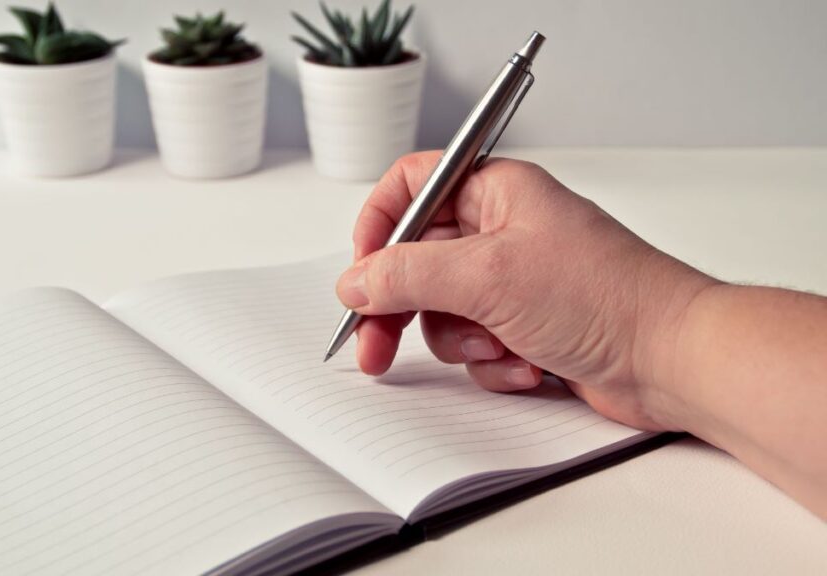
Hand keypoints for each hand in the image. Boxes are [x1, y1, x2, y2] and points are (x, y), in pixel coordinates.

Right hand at [336, 151, 716, 430]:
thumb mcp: (488, 277)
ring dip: (462, 340)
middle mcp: (503, 230)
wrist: (672, 359)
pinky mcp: (526, 326)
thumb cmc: (606, 297)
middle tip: (373, 344)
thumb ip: (408, 275)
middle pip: (417, 259)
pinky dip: (493, 362)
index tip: (361, 271)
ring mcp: (514, 281)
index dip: (378, 226)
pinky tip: (529, 365)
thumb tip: (355, 281)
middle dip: (398, 306)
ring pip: (441, 311)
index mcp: (497, 191)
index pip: (412, 186)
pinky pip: (475, 345)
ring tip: (498, 346)